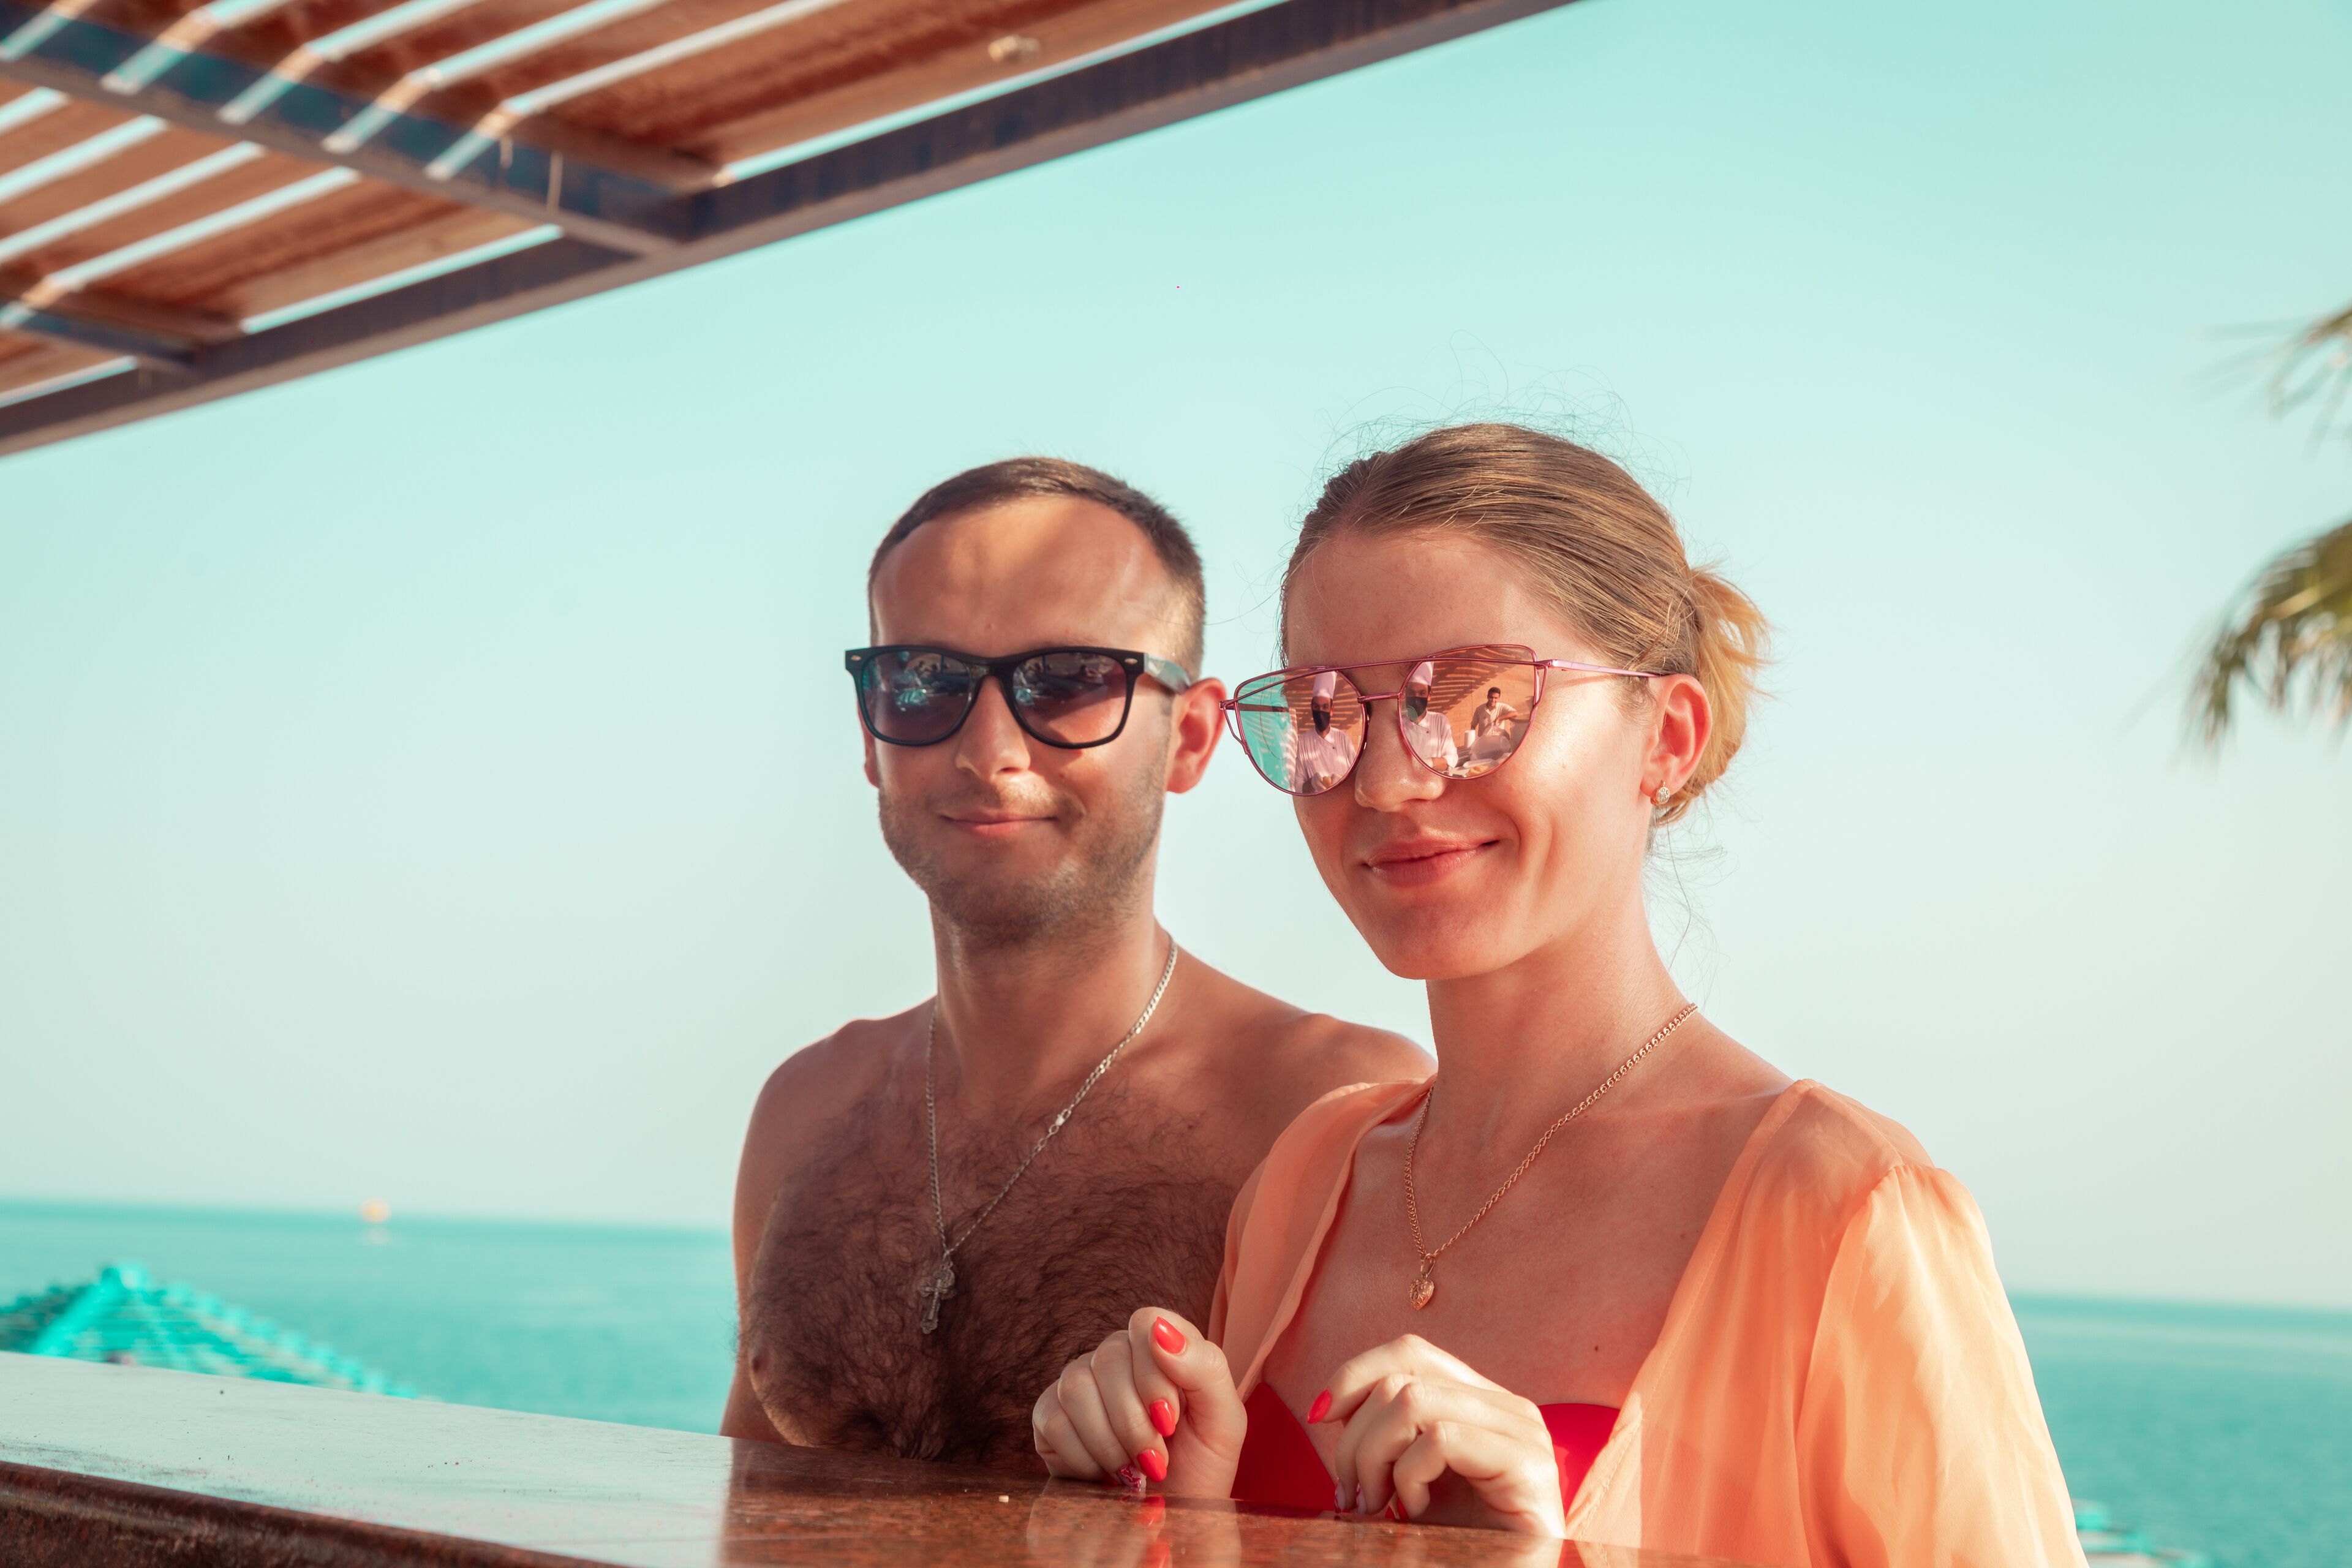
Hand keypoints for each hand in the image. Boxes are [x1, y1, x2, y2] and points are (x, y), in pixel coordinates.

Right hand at [1031, 1307, 1247, 1497]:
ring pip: (1076, 1389)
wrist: (1171, 1515)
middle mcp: (1115, 1357)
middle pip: (1108, 1359)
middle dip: (1135, 1423)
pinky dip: (1084, 1459)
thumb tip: (1161, 1330)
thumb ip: (1205, 1367)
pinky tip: (1104, 1474)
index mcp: (1160, 1348)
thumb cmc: (1201, 1466)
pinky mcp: (1050, 1417)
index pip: (1144, 1323)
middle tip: (1157, 1460)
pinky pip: (1053, 1421)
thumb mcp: (1224, 1420)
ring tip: (1135, 1470)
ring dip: (1111, 1444)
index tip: (1169, 1420)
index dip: (1154, 1375)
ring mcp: (1079, 1384)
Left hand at [1316, 1334, 1566, 1535]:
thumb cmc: (1449, 1543)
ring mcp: (1524, 1433)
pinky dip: (1409, 1477)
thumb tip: (1325, 1405)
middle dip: (1356, 1436)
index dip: (1355, 1375)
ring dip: (1375, 1459)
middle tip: (1352, 1494)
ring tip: (1379, 1506)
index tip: (1318, 1416)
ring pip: (1414, 1402)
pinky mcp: (1528, 1466)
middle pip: (1404, 1376)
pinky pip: (1441, 1439)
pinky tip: (1416, 1511)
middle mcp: (1509, 1408)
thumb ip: (1380, 1435)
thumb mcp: (1405, 1478)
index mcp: (1482, 1402)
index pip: (1411, 1353)